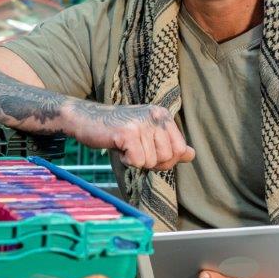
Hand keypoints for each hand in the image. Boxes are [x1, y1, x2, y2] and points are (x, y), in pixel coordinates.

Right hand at [69, 101, 194, 169]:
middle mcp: (155, 116)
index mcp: (162, 115)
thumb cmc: (117, 130)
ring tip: (126, 147)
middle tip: (135, 151)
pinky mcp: (128, 132)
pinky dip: (127, 162)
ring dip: (137, 161)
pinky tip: (119, 149)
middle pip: (167, 157)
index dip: (166, 159)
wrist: (86, 119)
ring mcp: (142, 123)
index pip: (180, 149)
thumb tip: (191, 154)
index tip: (149, 153)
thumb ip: (170, 144)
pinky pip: (138, 162)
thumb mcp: (147, 134)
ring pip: (152, 161)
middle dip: (151, 162)